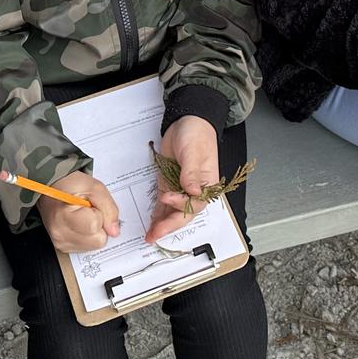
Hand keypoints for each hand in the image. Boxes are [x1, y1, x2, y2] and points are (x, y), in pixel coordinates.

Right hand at [37, 170, 119, 252]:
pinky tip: (79, 223)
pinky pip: (87, 247)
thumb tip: (114, 231)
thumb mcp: (95, 188)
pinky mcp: (62, 247)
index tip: (91, 206)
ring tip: (83, 217)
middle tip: (88, 211)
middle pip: (97, 241)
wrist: (51, 189)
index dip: (100, 214)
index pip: (95, 226)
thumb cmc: (69, 185)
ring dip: (93, 232)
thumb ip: (109, 209)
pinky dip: (87, 236)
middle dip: (99, 225)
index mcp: (64, 216)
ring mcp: (60, 242)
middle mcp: (60, 233)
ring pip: (94, 246)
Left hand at [149, 116, 218, 241]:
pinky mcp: (169, 185)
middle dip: (169, 225)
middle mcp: (194, 191)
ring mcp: (180, 189)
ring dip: (162, 225)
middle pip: (183, 214)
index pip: (195, 203)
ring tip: (150, 236)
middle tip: (155, 234)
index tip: (167, 197)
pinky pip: (164, 205)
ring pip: (172, 213)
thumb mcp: (194, 152)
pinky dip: (157, 216)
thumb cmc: (196, 134)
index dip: (181, 204)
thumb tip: (192, 190)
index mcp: (207, 184)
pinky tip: (151, 225)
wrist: (186, 122)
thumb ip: (192, 173)